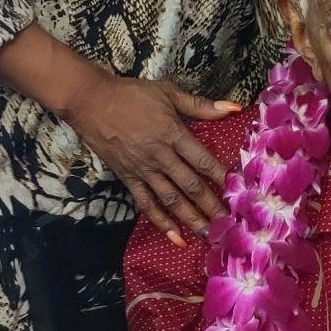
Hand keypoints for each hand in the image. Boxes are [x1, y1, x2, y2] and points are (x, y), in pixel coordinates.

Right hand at [64, 71, 239, 236]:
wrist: (91, 101)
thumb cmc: (131, 94)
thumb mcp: (168, 92)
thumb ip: (200, 105)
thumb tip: (234, 107)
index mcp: (172, 133)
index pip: (202, 159)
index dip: (221, 177)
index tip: (239, 192)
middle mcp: (160, 156)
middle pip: (191, 185)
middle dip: (212, 206)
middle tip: (230, 224)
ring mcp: (143, 170)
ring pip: (171, 200)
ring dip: (192, 219)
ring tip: (210, 235)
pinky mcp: (128, 178)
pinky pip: (146, 204)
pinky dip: (161, 222)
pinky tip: (176, 237)